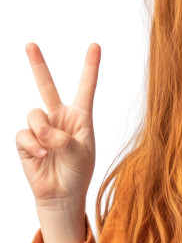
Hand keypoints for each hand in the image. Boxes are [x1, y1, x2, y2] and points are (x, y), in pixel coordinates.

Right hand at [16, 43, 98, 208]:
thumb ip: (62, 138)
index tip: (95, 46)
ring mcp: (41, 128)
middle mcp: (59, 119)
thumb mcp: (79, 154)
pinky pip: (24, 133)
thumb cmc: (77, 174)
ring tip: (49, 149)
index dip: (90, 67)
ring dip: (42, 132)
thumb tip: (41, 130)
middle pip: (47, 86)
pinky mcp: (26, 141)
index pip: (86, 88)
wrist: (61, 197)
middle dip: (37, 64)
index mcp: (80, 118)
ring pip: (34, 114)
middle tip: (29, 44)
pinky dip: (33, 144)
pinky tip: (41, 155)